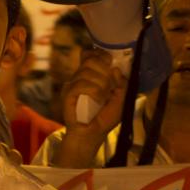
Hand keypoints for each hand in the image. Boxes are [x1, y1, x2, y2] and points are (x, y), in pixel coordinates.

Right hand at [52, 49, 126, 167]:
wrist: (91, 135)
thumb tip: (114, 69)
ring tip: (104, 97)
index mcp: (91, 75)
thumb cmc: (105, 118)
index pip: (91, 54)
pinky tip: (98, 100)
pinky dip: (94, 91)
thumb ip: (122, 82)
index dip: (101, 55)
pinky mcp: (68, 94)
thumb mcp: (121, 98)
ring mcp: (72, 85)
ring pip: (87, 72)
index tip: (110, 65)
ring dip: (101, 84)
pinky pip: (81, 84)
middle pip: (90, 60)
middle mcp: (79, 77)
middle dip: (105, 72)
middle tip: (110, 87)